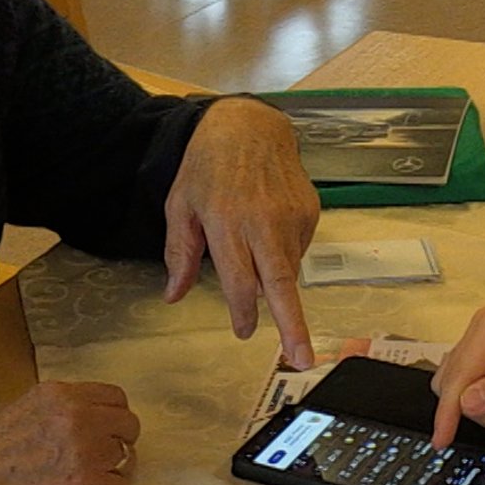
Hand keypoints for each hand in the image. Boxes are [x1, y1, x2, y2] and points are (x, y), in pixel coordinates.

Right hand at [0, 381, 140, 484]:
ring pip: (127, 459)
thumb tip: (75, 422)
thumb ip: (52, 411)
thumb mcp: (14, 410)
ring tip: (86, 482)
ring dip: (111, 471)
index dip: (112, 417)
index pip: (115, 398)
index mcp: (60, 395)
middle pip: (129, 427)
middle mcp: (78, 418)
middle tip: (98, 460)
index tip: (104, 431)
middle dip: (117, 443)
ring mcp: (84, 453)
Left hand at [163, 96, 320, 368]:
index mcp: (226, 222)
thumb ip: (179, 253)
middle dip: (293, 325)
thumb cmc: (207, 166)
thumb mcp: (180, 205)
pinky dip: (282, 254)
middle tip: (302, 359)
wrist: (250, 125)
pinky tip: (266, 231)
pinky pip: (297, 249)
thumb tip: (173, 295)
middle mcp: (264, 222)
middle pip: (281, 284)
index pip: (239, 281)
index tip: (245, 333)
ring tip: (254, 248)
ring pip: (288, 269)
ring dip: (275, 281)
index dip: (242, 312)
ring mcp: (292, 216)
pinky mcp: (310, 211)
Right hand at [429, 306, 484, 446]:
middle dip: (477, 406)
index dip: (450, 408)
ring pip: (459, 387)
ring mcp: (484, 343)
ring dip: (483, 407)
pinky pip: (471, 388)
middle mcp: (483, 329)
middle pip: (453, 380)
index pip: (461, 373)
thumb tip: (466, 402)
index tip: (443, 439)